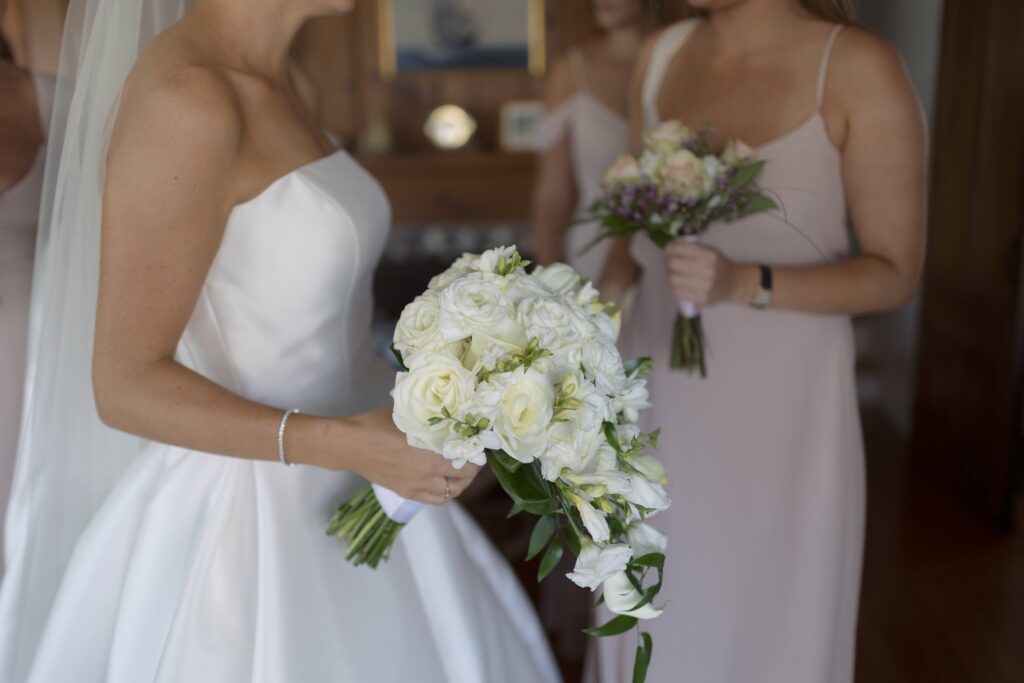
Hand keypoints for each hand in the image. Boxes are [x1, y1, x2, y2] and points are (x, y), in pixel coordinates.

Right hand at [336, 407, 479, 505]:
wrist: (350, 445)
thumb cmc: (377, 424)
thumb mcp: (409, 416)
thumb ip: (432, 419)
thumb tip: (454, 414)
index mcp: (429, 456)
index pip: (467, 462)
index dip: (477, 455)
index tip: (479, 445)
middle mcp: (426, 476)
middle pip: (462, 480)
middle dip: (471, 469)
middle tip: (472, 456)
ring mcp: (415, 487)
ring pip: (450, 494)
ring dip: (459, 483)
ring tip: (459, 470)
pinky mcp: (406, 493)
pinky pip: (434, 499)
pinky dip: (443, 491)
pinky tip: (442, 479)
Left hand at [664, 240, 754, 305]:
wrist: (734, 283)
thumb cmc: (718, 264)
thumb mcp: (710, 251)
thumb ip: (692, 248)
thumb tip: (669, 248)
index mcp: (710, 256)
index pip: (681, 249)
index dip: (670, 248)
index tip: (668, 249)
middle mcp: (708, 271)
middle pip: (674, 263)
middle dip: (668, 261)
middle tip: (668, 261)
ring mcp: (705, 286)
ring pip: (673, 279)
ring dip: (669, 274)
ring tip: (671, 272)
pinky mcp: (701, 299)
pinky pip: (678, 292)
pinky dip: (673, 286)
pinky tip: (676, 282)